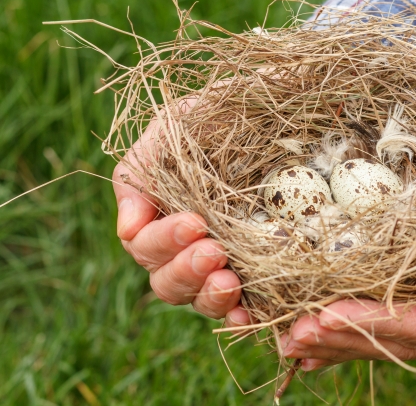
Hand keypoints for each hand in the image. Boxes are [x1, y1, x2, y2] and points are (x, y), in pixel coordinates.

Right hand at [112, 101, 248, 322]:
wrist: (283, 105)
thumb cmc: (224, 111)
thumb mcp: (177, 126)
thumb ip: (142, 169)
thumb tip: (128, 229)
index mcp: (164, 213)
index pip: (145, 246)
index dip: (162, 242)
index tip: (193, 222)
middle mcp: (191, 243)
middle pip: (167, 281)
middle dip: (185, 270)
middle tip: (212, 250)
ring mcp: (226, 260)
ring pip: (200, 298)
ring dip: (210, 296)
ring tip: (229, 280)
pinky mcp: (262, 269)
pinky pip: (244, 305)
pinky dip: (240, 315)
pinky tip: (246, 313)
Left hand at [280, 113, 415, 370]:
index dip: (373, 324)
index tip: (325, 316)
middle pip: (399, 341)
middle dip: (344, 338)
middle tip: (294, 337)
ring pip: (389, 338)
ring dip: (340, 341)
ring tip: (292, 342)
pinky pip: (389, 320)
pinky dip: (352, 330)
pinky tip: (318, 340)